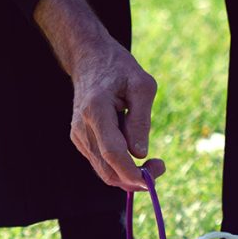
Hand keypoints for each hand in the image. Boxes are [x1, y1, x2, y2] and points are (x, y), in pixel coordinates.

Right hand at [34, 0, 164, 190]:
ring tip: (151, 160)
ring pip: (104, 171)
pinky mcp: (80, 140)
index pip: (113, 153)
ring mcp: (78, 136)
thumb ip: (141, 121)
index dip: (132, 173)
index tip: (153, 177)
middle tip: (159, 167)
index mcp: (96, 110)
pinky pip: (101, 163)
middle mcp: (82, 127)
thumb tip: (140, 153)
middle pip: (107, 170)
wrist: (89, 59)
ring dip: (129, 174)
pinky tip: (132, 146)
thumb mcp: (142, 86)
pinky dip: (120, 165)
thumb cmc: (119, 68)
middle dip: (134, 179)